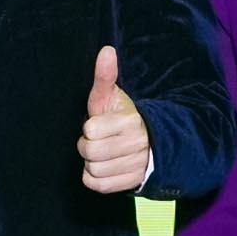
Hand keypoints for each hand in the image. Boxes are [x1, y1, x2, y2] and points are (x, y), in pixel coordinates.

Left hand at [75, 44, 151, 196]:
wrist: (148, 142)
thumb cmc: (120, 117)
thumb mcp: (111, 96)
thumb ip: (105, 76)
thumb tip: (106, 51)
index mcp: (131, 121)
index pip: (91, 130)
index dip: (88, 128)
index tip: (97, 125)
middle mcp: (137, 144)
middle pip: (90, 151)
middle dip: (87, 145)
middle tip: (97, 140)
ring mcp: (136, 165)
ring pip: (93, 169)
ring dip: (91, 162)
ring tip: (102, 153)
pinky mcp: (131, 183)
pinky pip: (98, 184)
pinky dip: (94, 178)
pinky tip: (102, 166)